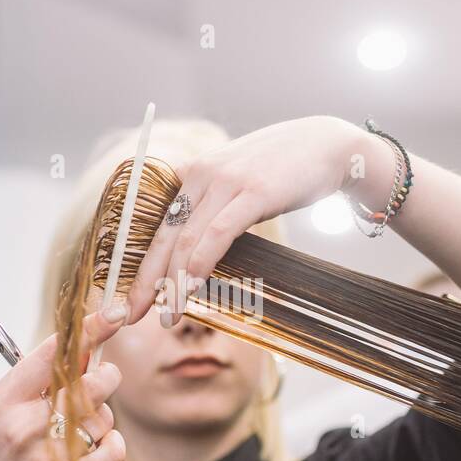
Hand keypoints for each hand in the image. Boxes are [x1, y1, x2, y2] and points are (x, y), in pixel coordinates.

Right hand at [0, 304, 128, 460]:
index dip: (89, 329)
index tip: (115, 312)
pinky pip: (114, 450)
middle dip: (106, 378)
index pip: (52, 353)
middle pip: (90, 384)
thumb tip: (84, 346)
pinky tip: (96, 449)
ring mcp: (47, 458)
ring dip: (103, 420)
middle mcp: (24, 427)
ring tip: (78, 432)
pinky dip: (113, 446)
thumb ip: (35, 381)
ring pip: (104, 418)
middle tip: (103, 380)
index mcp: (3, 401)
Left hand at [126, 115, 371, 324]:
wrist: (329, 144)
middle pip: (163, 235)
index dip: (139, 263)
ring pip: (186, 239)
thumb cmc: (284, 169)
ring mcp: (227, 182)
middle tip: (131, 315)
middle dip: (145, 280)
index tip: (130, 296)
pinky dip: (201, 262)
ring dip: (173, 282)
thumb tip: (195, 247)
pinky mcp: (253, 192)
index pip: (156, 224)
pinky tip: (192, 288)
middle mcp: (202, 174)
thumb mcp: (238, 181)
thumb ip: (213, 204)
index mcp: (193, 173)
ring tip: (166, 316)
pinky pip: (217, 233)